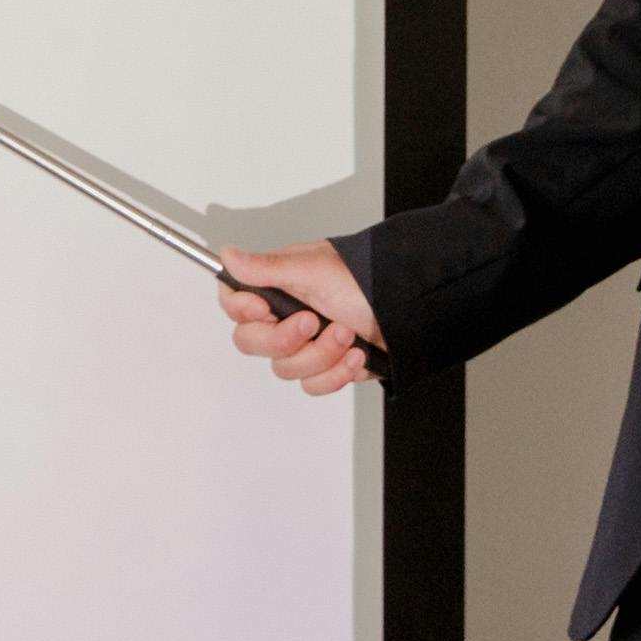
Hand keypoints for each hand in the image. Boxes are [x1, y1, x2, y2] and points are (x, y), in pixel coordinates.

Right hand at [214, 242, 380, 395]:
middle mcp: (287, 316)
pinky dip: (335, 373)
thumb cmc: (369, 281)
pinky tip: (355, 355)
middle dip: (286, 338)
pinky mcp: (326, 367)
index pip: (234, 304)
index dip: (242, 311)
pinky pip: (312, 385)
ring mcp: (307, 345)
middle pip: (252, 343)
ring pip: (285, 368)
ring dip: (320, 354)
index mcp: (279, 288)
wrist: (412, 312)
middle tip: (312, 322)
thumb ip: (266, 268)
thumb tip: (227, 255)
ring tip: (347, 334)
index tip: (263, 308)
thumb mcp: (313, 269)